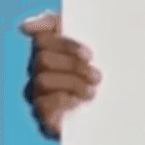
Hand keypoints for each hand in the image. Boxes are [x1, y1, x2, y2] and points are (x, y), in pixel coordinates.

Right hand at [19, 11, 99, 139]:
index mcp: (48, 51)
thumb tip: (24, 26)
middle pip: (43, 59)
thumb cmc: (104, 73)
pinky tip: (78, 102)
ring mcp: (38, 95)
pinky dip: (61, 101)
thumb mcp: (95, 44)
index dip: (66, 45)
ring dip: (71, 83)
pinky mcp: (44, 119)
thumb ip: (61, 25)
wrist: (120, 113)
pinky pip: (42, 106)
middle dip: (72, 65)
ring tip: (92, 90)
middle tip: (97, 76)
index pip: (43, 39)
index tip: (89, 54)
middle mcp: (38, 72)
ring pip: (42, 80)